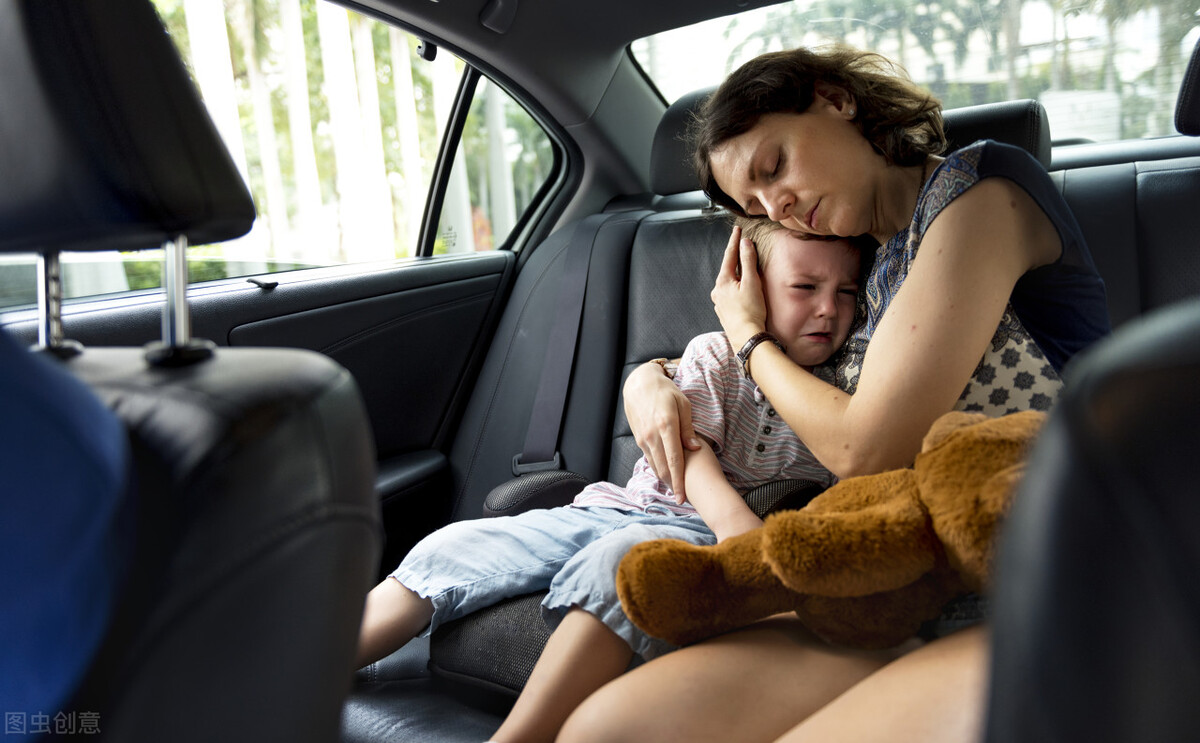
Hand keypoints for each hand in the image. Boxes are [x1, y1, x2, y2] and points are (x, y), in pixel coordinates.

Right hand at [623, 363, 701, 498]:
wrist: (639, 384)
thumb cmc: (665, 391)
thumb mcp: (683, 404)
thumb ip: (688, 428)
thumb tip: (694, 448)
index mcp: (666, 425)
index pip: (675, 460)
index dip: (680, 481)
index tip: (684, 497)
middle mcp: (652, 435)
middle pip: (663, 468)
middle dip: (672, 486)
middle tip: (683, 498)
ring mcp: (643, 438)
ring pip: (654, 466)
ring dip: (665, 480)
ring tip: (676, 490)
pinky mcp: (639, 439)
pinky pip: (649, 459)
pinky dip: (658, 469)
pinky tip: (666, 475)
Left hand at [710, 225, 766, 349]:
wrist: (747, 338)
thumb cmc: (751, 311)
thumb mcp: (752, 282)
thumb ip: (748, 261)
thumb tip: (745, 244)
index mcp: (723, 281)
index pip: (729, 255)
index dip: (735, 241)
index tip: (738, 229)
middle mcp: (717, 291)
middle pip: (728, 268)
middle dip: (736, 257)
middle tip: (742, 245)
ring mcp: (719, 302)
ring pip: (729, 282)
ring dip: (737, 274)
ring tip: (745, 269)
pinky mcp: (725, 312)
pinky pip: (730, 294)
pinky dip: (737, 288)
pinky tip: (742, 291)